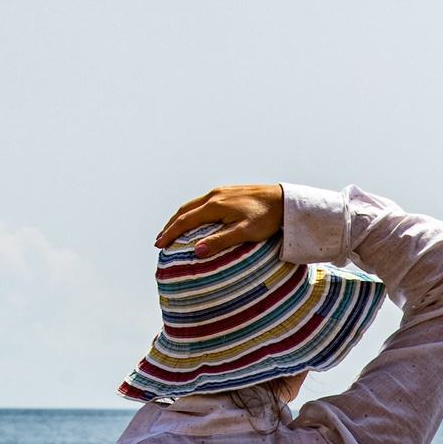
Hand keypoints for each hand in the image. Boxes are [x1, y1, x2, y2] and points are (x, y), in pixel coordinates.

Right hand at [155, 184, 281, 252]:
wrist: (283, 199)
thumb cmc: (267, 218)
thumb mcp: (245, 232)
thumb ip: (220, 241)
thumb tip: (197, 251)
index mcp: (215, 205)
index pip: (185, 220)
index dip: (170, 233)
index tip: (159, 245)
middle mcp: (214, 195)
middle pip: (184, 210)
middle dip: (170, 226)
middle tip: (159, 241)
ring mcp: (221, 192)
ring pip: (192, 205)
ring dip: (180, 218)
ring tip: (171, 231)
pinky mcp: (228, 192)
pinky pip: (202, 203)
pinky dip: (192, 213)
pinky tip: (193, 220)